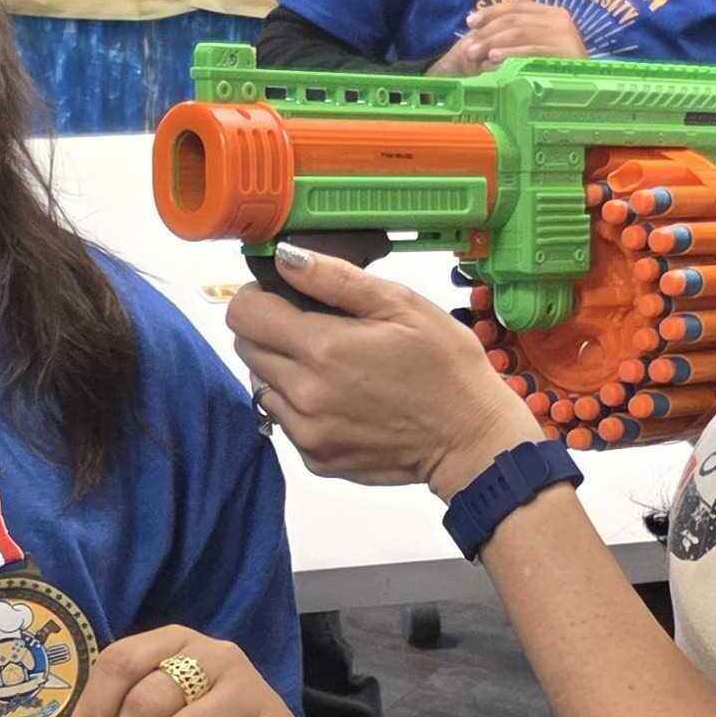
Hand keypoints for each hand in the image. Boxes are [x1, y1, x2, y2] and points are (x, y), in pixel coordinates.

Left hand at [226, 242, 540, 496]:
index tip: (286, 297)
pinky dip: (302, 405)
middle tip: (318, 330)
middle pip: (246, 349)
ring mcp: (307, 432)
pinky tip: (343, 399)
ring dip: (285, 369)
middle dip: (272, 331)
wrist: (472, 442)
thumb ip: (336, 279)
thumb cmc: (447, 368)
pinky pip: (285, 421)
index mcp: (322, 348)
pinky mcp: (316, 458)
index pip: (243, 314)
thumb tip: (286, 257)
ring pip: (262, 385)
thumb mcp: (402, 305)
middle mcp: (304, 394)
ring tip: (334, 367)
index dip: (259, 297)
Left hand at [438, 0, 589, 73]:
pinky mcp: (564, 52)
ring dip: (494, 43)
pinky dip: (510, 53)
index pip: (517, 6)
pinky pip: (531, 50)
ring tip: (476, 53)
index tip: (469, 22)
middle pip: (515, 19)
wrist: (589, 86)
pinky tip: (494, 59)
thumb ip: (523, 22)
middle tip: (468, 46)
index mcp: (553, 13)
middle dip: (488, 31)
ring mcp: (564, 35)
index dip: (491, 12)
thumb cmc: (559, 65)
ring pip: (520, 33)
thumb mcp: (540, 40)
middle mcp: (560, 20)